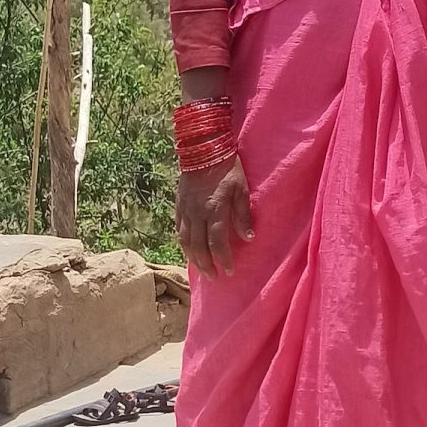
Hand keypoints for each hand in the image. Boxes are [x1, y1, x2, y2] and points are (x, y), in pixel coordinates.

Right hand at [177, 154, 253, 276]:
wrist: (202, 148)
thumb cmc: (227, 168)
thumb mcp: (241, 188)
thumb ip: (243, 215)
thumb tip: (248, 238)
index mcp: (214, 209)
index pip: (217, 242)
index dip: (223, 259)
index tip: (229, 271)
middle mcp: (197, 213)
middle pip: (198, 246)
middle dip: (206, 264)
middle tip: (214, 277)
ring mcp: (185, 209)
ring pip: (185, 240)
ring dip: (193, 258)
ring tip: (201, 269)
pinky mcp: (178, 205)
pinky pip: (178, 229)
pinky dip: (183, 243)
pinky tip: (189, 250)